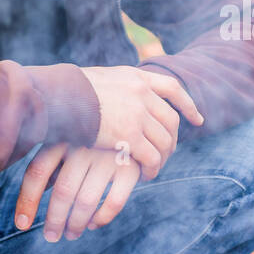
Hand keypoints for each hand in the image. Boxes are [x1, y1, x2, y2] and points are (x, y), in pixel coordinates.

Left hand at [14, 144, 141, 240]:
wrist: (133, 117)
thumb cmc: (92, 135)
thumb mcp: (68, 141)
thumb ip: (52, 165)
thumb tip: (29, 203)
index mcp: (61, 138)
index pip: (37, 172)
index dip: (27, 201)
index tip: (22, 225)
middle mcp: (83, 145)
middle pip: (63, 191)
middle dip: (55, 220)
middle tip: (51, 236)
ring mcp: (108, 156)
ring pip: (86, 200)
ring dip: (76, 224)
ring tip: (71, 234)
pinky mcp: (130, 167)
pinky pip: (114, 201)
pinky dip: (102, 218)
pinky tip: (94, 224)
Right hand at [78, 66, 202, 179]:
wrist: (56, 97)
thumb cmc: (66, 90)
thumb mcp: (96, 78)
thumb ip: (112, 86)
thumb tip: (111, 93)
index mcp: (134, 77)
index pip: (171, 88)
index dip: (187, 104)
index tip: (197, 119)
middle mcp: (141, 93)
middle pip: (170, 119)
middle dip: (173, 139)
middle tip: (169, 153)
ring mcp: (137, 114)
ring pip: (164, 140)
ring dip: (163, 157)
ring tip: (155, 168)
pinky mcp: (129, 136)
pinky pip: (151, 157)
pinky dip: (153, 168)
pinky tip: (147, 175)